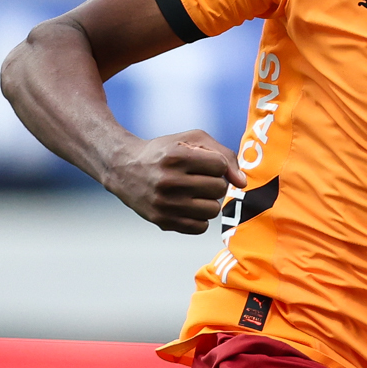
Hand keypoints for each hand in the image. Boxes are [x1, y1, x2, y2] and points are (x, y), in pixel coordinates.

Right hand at [103, 129, 245, 233]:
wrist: (124, 168)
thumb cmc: (166, 152)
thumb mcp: (193, 140)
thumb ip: (224, 155)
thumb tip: (242, 183)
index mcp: (176, 157)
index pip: (220, 166)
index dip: (217, 164)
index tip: (204, 163)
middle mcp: (169, 181)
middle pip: (218, 189)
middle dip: (214, 182)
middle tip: (198, 178)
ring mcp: (165, 204)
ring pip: (213, 210)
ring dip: (209, 201)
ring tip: (194, 192)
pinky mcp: (162, 221)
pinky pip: (200, 227)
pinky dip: (200, 218)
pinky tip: (188, 206)